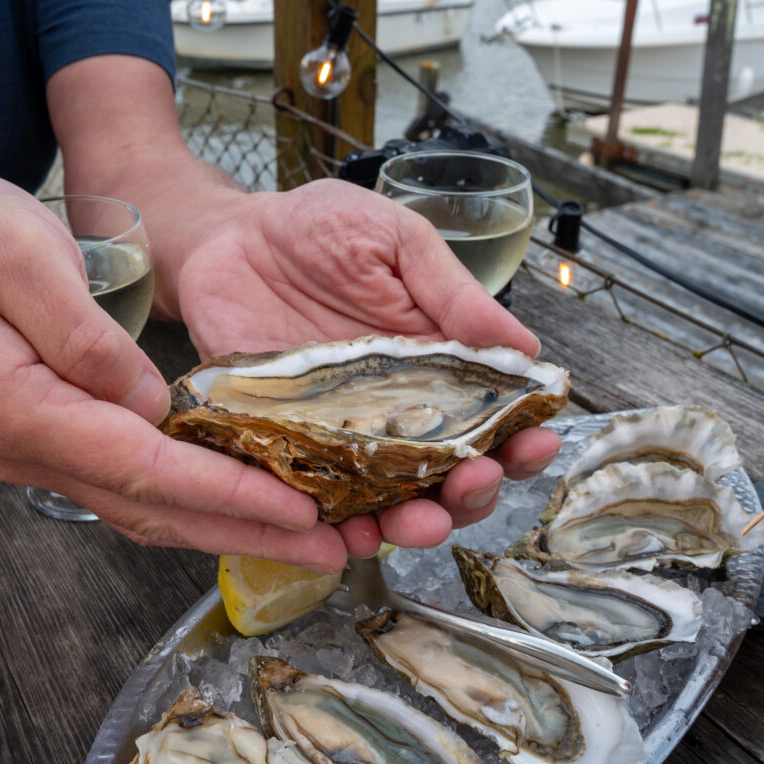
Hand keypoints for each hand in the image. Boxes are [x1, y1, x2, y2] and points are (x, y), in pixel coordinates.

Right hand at [0, 169, 351, 570]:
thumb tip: (146, 399)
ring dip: (224, 526)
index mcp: (16, 407)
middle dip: (245, 530)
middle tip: (330, 546)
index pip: (143, 465)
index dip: (227, 491)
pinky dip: (189, 501)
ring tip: (304, 536)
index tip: (297, 507)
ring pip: (141, 507)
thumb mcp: (12, 252)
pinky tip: (236, 503)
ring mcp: (31, 452)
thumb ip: (79, 329)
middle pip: (151, 506)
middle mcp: (23, 447)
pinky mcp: (44, 439)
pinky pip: (127, 486)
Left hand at [175, 178, 562, 556]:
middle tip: (475, 480)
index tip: (537, 443)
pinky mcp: (285, 448)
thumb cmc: (317, 228)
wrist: (227, 237)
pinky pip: (313, 502)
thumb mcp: (395, 241)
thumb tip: (525, 345)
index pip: (494, 420)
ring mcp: (341, 437)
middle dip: (473, 493)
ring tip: (419, 523)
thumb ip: (450, 292)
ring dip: (413, 525)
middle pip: (450, 477)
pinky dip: (331, 528)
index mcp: (438, 365)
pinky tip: (345, 534)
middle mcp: (397, 413)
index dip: (521, 440)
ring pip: (389, 503)